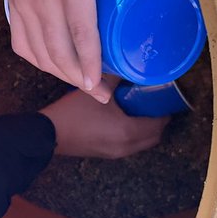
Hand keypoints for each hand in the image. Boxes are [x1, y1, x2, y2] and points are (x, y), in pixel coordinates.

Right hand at [3, 0, 144, 103]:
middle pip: (58, 51)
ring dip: (59, 73)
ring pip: (38, 52)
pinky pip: (20, 41)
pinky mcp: (9, 2)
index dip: (90, 62)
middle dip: (79, 79)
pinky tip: (48, 64)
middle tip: (100, 93)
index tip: (99, 84)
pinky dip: (36, 58)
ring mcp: (22, 3)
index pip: (81, 31)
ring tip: (80, 83)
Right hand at [39, 83, 168, 158]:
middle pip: (153, 137)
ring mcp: (115, 153)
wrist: (48, 134)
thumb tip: (126, 63)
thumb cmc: (74, 113)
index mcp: (129, 132)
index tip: (167, 98)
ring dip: (145, 129)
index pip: (158, 124)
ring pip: (140, 143)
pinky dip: (132, 134)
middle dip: (158, 122)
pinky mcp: (105, 154)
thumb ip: (114, 77)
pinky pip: (128, 145)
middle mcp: (126, 147)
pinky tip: (123, 119)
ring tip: (141, 109)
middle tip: (155, 102)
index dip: (165, 111)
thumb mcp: (96, 90)